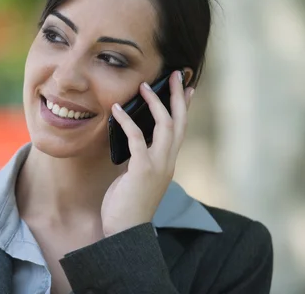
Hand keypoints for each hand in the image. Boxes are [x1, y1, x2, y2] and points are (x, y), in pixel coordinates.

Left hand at [101, 71, 193, 236]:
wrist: (126, 232)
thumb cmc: (128, 205)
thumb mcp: (137, 176)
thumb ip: (140, 159)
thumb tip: (134, 140)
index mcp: (168, 162)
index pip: (180, 129)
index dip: (184, 107)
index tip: (187, 88)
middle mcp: (168, 161)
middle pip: (179, 122)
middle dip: (178, 96)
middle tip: (175, 74)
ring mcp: (158, 165)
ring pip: (165, 126)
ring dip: (156, 103)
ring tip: (144, 86)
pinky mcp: (142, 168)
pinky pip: (137, 138)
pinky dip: (127, 120)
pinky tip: (117, 109)